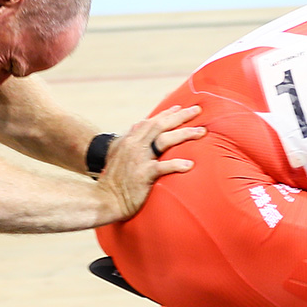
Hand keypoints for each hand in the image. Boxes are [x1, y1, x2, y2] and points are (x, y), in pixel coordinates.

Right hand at [97, 105, 203, 220]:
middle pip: (161, 125)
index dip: (167, 113)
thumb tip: (139, 127)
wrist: (105, 199)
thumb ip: (131, 141)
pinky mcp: (143, 175)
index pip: (152, 121)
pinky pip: (162, 167)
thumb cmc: (115, 180)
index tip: (180, 107)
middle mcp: (135, 145)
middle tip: (198, 110)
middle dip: (181, 116)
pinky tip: (190, 165)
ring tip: (201, 132)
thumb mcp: (119, 154)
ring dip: (184, 134)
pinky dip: (177, 164)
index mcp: (131, 140)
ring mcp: (139, 159)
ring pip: (165, 140)